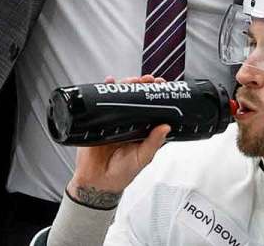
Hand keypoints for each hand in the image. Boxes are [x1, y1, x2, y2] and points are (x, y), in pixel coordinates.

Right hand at [65, 75, 171, 209]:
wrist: (97, 182)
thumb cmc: (122, 173)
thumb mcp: (142, 158)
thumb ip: (153, 143)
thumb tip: (166, 127)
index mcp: (142, 129)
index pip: (151, 107)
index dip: (156, 95)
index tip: (161, 85)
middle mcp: (128, 122)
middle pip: (135, 97)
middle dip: (141, 85)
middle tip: (146, 80)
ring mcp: (113, 120)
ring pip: (119, 97)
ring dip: (125, 84)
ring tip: (131, 80)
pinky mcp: (98, 120)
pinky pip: (100, 102)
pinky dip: (104, 90)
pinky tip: (109, 82)